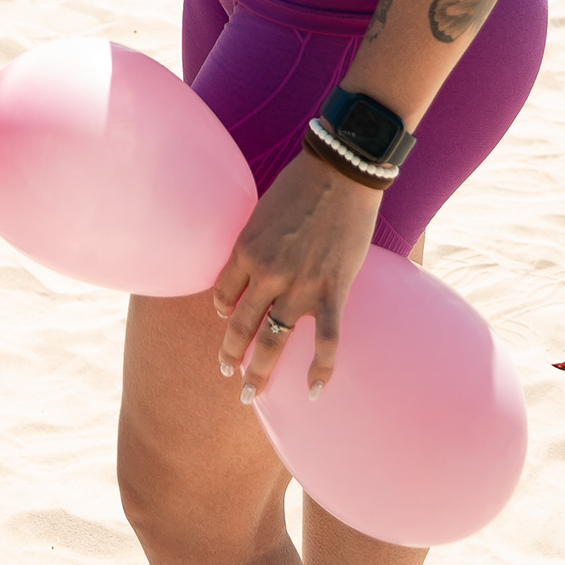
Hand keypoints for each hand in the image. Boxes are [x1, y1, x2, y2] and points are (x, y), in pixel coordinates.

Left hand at [211, 146, 383, 401]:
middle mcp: (266, 274)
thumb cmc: (301, 183)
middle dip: (232, 354)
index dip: (223, 311)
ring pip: (273, 340)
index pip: (224, 295)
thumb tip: (254, 266)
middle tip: (228, 374)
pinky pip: (326, 340)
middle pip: (241, 325)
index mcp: (245, 251)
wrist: (341, 171)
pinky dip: (321, 369)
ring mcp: (300, 286)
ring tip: (251, 393)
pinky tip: (314, 391)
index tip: (227, 319)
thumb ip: (256, 243)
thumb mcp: (263, 212)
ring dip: (260, 370)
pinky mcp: (333, 290)